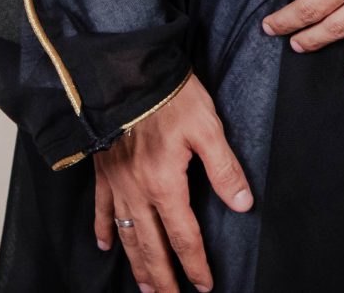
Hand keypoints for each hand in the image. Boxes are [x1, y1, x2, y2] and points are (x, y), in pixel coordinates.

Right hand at [90, 74, 251, 292]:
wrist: (125, 72)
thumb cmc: (170, 97)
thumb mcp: (208, 128)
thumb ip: (224, 168)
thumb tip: (243, 204)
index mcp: (165, 184)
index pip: (184, 236)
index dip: (195, 264)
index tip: (204, 285)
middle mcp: (137, 192)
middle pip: (151, 246)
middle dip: (164, 277)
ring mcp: (116, 184)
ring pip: (126, 236)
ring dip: (137, 264)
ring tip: (147, 287)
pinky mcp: (103, 172)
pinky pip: (100, 210)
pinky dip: (103, 231)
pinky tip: (105, 246)